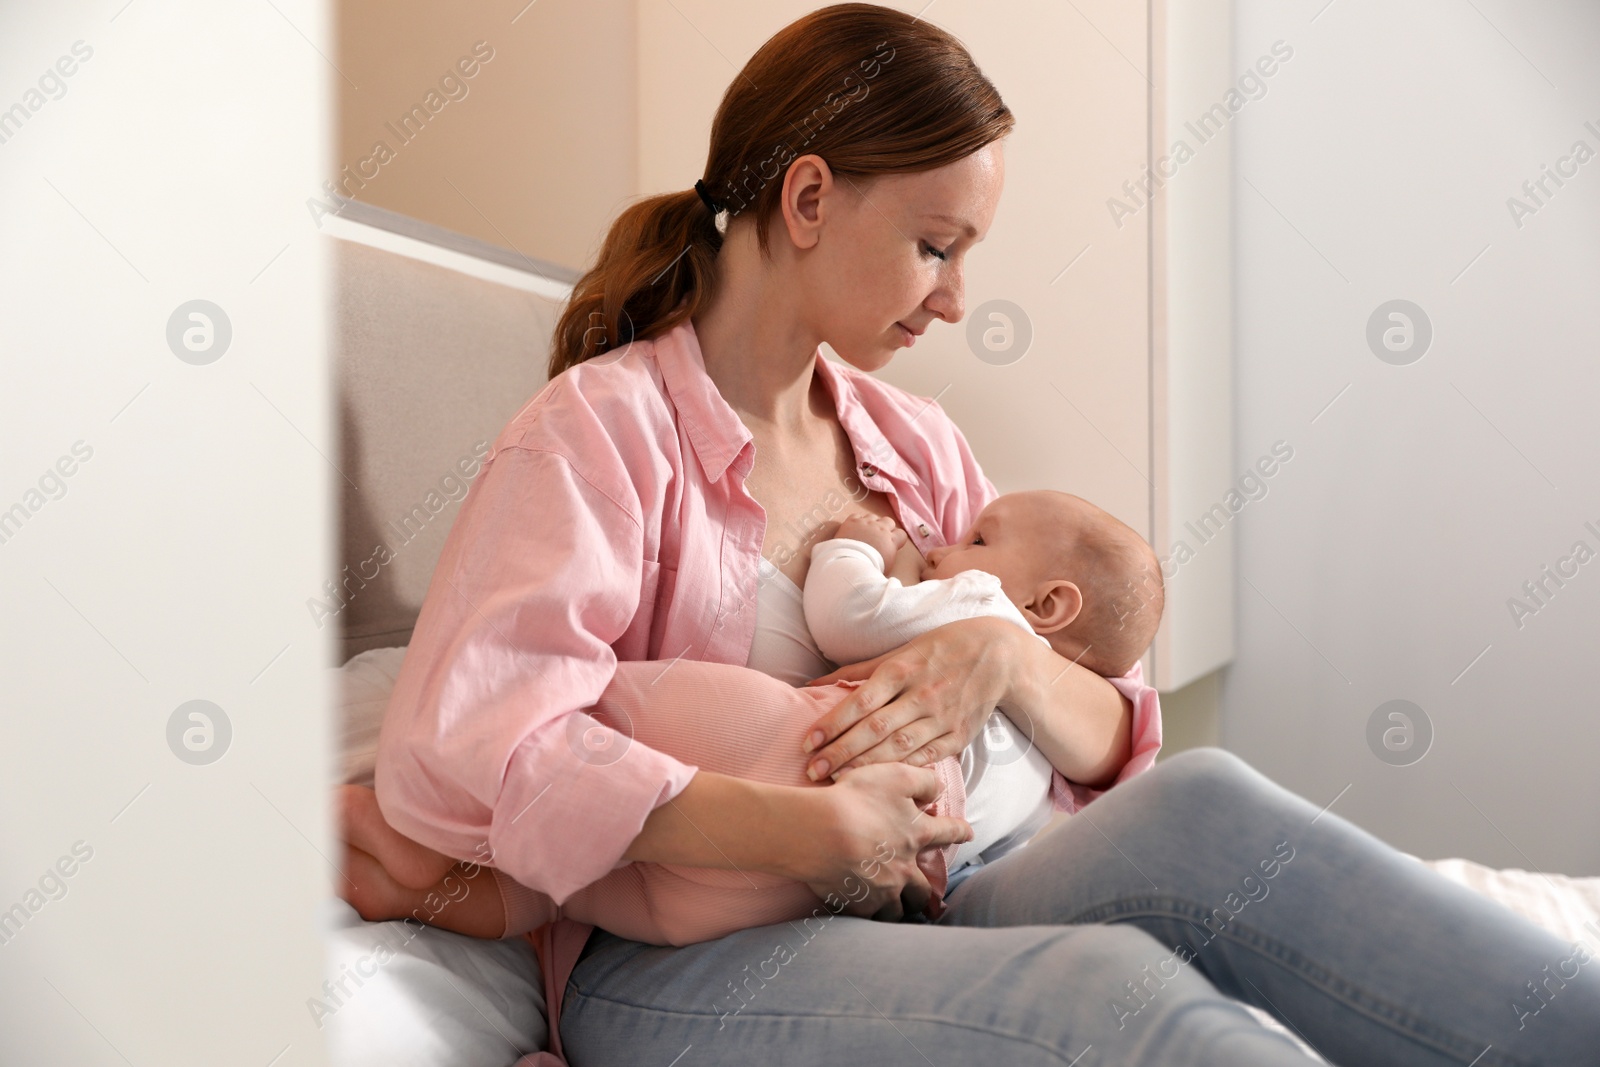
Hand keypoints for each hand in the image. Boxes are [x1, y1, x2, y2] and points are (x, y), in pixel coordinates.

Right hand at [781, 762, 971, 921]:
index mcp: (916, 835)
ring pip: (900, 910)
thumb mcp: (895, 776)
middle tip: (922, 893)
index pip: (947, 832)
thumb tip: (939, 789)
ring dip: (900, 908)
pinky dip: (871, 917)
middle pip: (924, 889)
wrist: (818, 833)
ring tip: (894, 909)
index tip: (968, 833)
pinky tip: (866, 914)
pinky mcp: (859, 906)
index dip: (960, 831)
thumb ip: (923, 781)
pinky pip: (871, 919)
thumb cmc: (856, 800)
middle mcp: (905, 869)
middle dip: (925, 892)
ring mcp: (883, 891)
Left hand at [802, 616, 1020, 780]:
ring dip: (866, 767)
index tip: (808, 742)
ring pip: (898, 748)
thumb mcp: (899, 652)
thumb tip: (813, 684)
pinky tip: (880, 783)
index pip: (860, 702)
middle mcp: (920, 695)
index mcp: (902, 670)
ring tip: (837, 782)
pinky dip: (901, 771)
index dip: (832, 724)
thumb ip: (857, 671)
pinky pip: (925, 758)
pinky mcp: (957, 736)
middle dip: (841, 753)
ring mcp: (941, 718)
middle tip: (812, 771)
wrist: (997, 655)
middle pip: (875, 729)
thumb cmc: (939, 649)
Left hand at [835, 513, 905, 569]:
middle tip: (877, 536)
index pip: (901, 534)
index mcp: (891, 540)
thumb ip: (890, 553)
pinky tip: (853, 528)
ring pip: (873, 516)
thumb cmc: (870, 569)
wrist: (851, 563)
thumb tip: (888, 551)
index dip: (896, 538)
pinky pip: (857, 516)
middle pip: (888, 521)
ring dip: (871, 523)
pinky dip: (857, 521)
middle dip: (885, 527)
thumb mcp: (887, 565)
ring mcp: (866, 523)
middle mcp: (881, 528)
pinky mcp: (852, 521)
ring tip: (864, 532)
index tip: (890, 543)